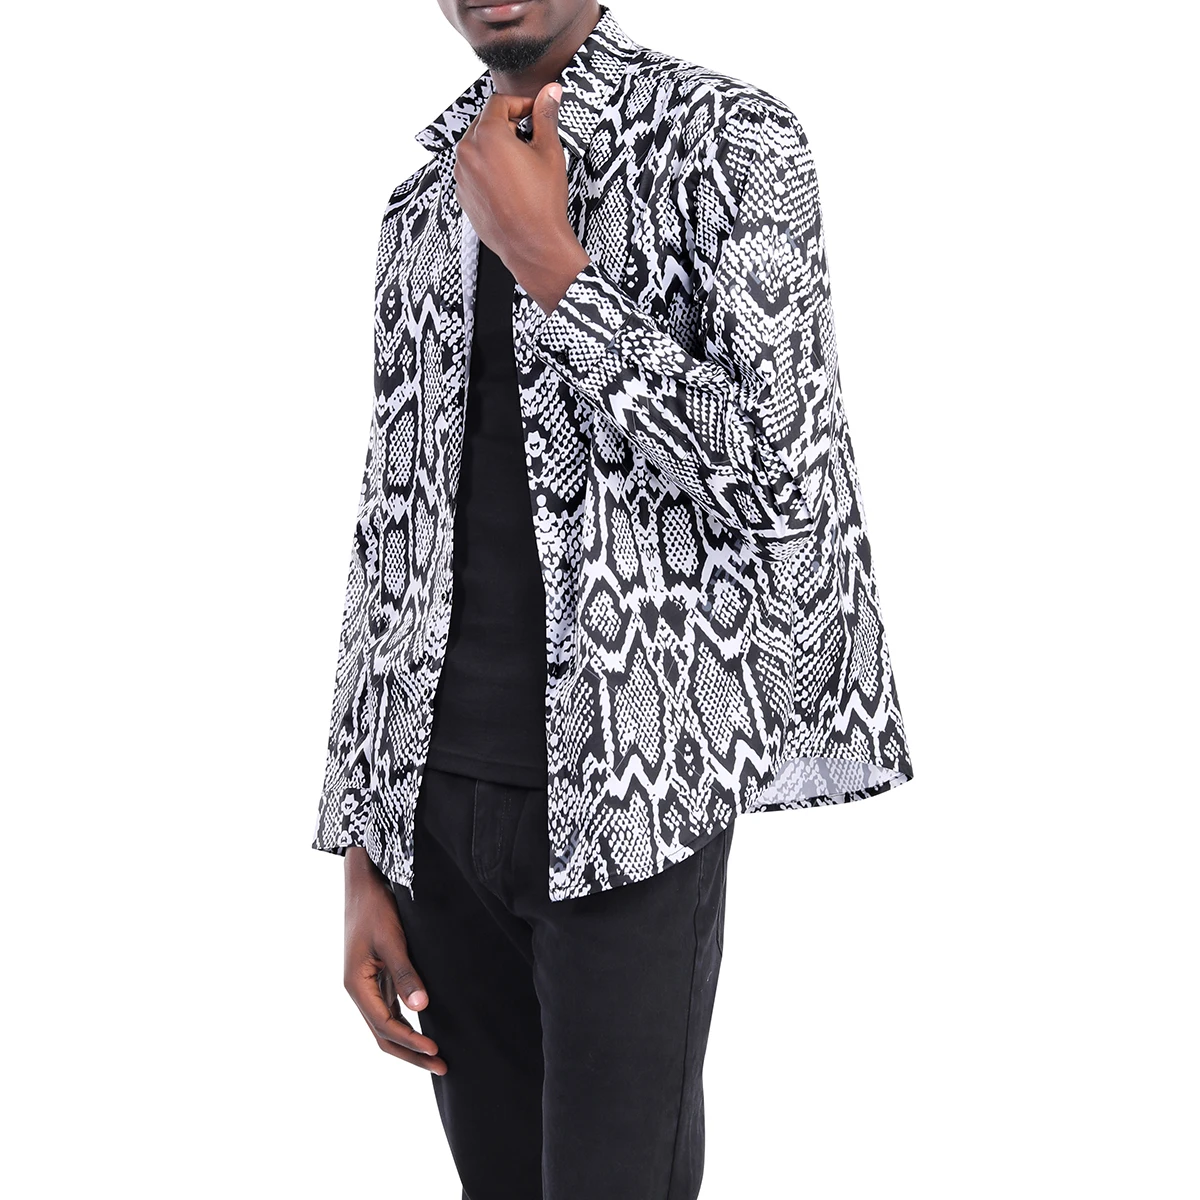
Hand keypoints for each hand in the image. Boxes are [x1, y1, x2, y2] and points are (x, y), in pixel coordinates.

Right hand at [343, 847, 446, 1073]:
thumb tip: (420, 1008)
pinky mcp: (376, 976)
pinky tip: (425, 1026)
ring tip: (436, 1056)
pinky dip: (406, 1023)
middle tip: (442, 1067)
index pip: (385, 1026)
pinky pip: (390, 1009)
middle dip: (411, 1054)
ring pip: (386, 1025)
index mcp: (356, 986)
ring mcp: (367, 984)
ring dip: (409, 1042)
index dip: (410, 1041)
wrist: (364, 883)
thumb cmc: (376, 908)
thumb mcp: (392, 940)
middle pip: (383, 1034)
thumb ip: (405, 974)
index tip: (435, 1051)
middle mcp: (359, 990)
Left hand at [454, 81, 590, 313]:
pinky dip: (488, 169)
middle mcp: (468, 153)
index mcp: (486, 136)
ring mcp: (462, 176)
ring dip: (496, 147)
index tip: (535, 113)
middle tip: (530, 138)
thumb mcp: (549, 152)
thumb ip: (546, 116)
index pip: (499, 102)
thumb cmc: (542, 203)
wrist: (532, 246)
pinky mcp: (463, 195)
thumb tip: (551, 92)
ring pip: (477, 147)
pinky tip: (509, 183)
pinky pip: (473, 171)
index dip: (520, 104)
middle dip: (507, 125)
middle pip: (485, 123)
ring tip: (521, 164)